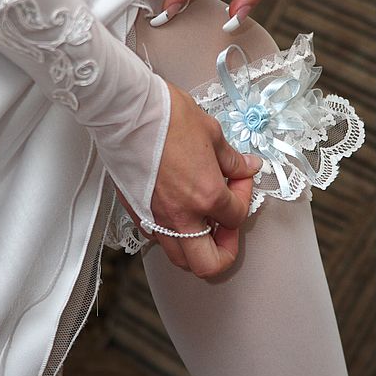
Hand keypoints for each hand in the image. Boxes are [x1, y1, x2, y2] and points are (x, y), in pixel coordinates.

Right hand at [117, 82, 261, 277]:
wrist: (127, 112)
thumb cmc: (167, 117)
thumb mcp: (211, 134)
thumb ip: (231, 160)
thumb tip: (247, 167)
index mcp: (207, 196)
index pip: (237, 216)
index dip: (244, 196)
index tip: (239, 178)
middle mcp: (182, 215)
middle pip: (209, 264)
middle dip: (225, 250)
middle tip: (227, 226)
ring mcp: (156, 218)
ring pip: (180, 258)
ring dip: (197, 247)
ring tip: (203, 221)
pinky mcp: (136, 212)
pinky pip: (158, 238)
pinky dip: (172, 234)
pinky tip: (177, 210)